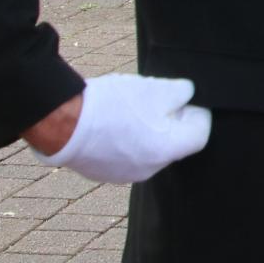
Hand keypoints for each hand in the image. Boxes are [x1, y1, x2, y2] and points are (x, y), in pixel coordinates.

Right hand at [33, 74, 210, 183]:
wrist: (63, 122)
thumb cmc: (113, 105)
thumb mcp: (157, 88)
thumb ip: (182, 92)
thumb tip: (187, 95)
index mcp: (167, 151)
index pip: (200, 135)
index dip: (197, 114)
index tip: (185, 101)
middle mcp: (149, 169)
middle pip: (174, 144)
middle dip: (170, 122)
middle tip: (155, 101)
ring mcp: (125, 175)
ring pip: (150, 150)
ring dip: (147, 131)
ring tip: (129, 109)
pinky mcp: (104, 173)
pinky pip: (127, 156)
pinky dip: (126, 141)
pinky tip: (113, 122)